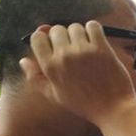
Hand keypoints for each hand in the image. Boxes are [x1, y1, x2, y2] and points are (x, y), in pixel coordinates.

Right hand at [19, 22, 135, 125]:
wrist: (113, 109)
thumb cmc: (84, 104)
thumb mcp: (54, 95)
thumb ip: (35, 77)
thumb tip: (23, 60)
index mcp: (50, 67)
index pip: (37, 37)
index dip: (45, 39)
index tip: (54, 45)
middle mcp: (64, 56)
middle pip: (56, 29)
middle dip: (64, 36)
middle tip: (73, 48)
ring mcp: (83, 51)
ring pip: (75, 27)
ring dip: (80, 34)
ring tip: (86, 47)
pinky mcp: (101, 49)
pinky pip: (93, 26)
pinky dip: (94, 30)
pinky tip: (96, 41)